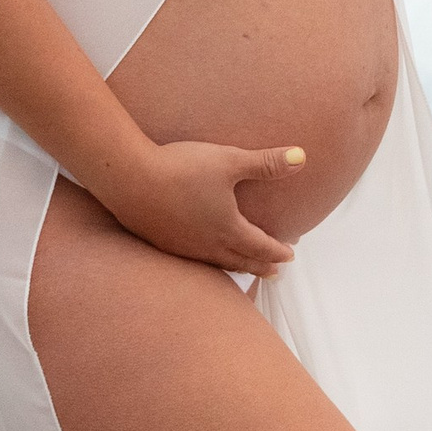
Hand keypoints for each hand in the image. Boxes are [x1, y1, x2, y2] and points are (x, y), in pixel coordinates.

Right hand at [111, 139, 304, 277]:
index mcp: (227, 228)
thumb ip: (266, 163)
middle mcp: (207, 244)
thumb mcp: (229, 160)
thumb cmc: (182, 168)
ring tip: (242, 267)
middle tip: (274, 273)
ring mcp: (182, 247)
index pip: (260, 246)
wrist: (129, 178)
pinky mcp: (161, 242)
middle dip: (260, 266)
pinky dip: (207, 262)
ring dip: (234, 267)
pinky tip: (202, 255)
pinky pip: (193, 259)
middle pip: (240, 261)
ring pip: (215, 263)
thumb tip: (302, 158)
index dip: (278, 251)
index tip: (290, 256)